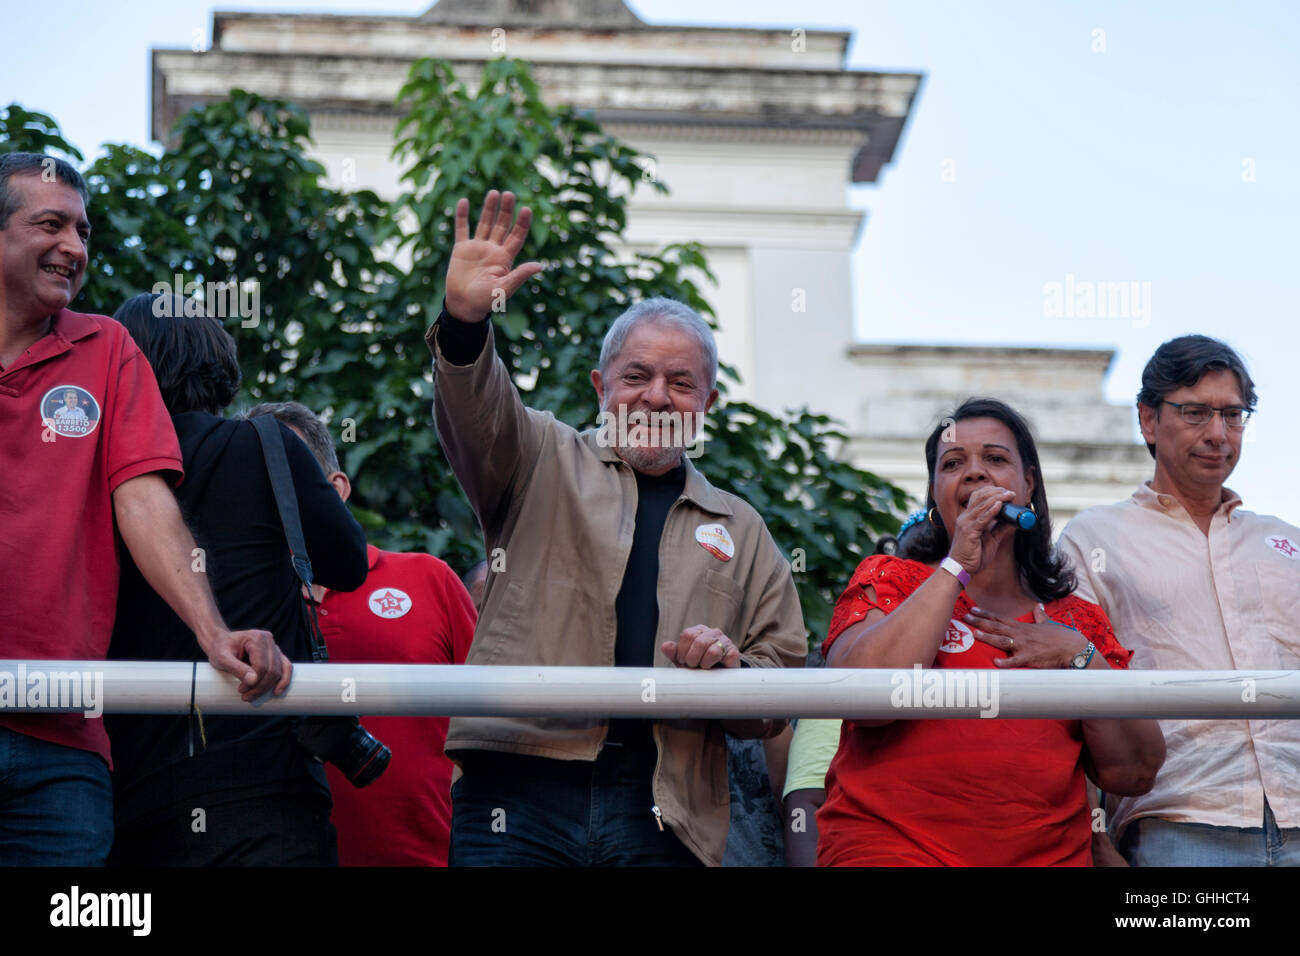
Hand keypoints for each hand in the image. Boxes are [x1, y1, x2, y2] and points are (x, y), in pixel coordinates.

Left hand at [198, 628, 292, 700]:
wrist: (221, 642)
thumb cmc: (220, 649)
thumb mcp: (222, 658)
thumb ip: (237, 668)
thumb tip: (253, 681)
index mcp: (256, 638)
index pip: (261, 665)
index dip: (254, 682)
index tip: (241, 690)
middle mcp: (269, 640)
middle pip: (271, 670)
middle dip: (260, 687)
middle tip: (246, 697)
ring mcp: (274, 646)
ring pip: (279, 671)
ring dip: (269, 687)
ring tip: (253, 696)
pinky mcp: (276, 654)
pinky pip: (286, 667)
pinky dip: (284, 680)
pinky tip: (277, 691)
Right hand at [445, 190, 543, 322]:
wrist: (464, 306)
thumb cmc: (486, 301)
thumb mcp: (504, 289)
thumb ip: (520, 275)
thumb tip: (540, 265)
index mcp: (505, 259)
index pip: (516, 237)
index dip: (522, 223)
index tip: (527, 209)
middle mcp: (493, 250)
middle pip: (502, 226)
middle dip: (506, 210)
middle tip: (510, 194)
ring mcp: (477, 248)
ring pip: (485, 223)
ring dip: (489, 208)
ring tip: (494, 192)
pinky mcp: (461, 249)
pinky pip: (462, 229)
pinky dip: (462, 216)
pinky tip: (463, 201)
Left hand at [661, 626, 740, 668]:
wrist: (719, 678)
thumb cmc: (699, 666)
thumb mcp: (683, 660)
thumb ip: (674, 653)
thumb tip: (665, 646)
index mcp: (698, 631)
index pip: (687, 634)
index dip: (682, 651)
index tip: (682, 661)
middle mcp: (712, 633)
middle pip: (698, 641)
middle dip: (692, 658)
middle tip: (692, 666)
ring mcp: (724, 641)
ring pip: (711, 650)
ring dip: (703, 663)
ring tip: (703, 668)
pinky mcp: (733, 652)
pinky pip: (723, 658)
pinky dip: (715, 665)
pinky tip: (714, 669)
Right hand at [946, 485, 1014, 575]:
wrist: (961, 568)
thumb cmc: (973, 555)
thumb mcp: (991, 539)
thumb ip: (999, 529)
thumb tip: (1012, 521)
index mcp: (968, 518)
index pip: (977, 497)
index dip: (992, 492)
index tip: (1006, 492)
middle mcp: (965, 517)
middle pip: (980, 497)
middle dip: (996, 492)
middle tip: (1010, 492)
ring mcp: (966, 523)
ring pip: (982, 505)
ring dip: (997, 498)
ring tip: (1009, 495)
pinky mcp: (969, 531)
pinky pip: (982, 519)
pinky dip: (991, 511)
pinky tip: (999, 505)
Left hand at [965, 603, 1088, 668]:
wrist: (1073, 648)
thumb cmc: (1061, 636)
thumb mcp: (1048, 624)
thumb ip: (1040, 616)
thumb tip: (1038, 607)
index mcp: (1022, 627)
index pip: (1000, 619)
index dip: (985, 614)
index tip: (973, 609)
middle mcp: (1020, 634)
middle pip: (996, 627)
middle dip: (980, 622)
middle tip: (966, 617)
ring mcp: (1024, 646)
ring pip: (1002, 641)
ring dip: (988, 638)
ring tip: (975, 634)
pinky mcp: (1030, 658)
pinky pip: (1015, 661)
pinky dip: (1005, 662)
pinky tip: (994, 663)